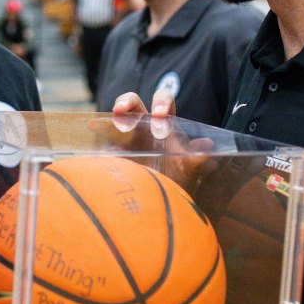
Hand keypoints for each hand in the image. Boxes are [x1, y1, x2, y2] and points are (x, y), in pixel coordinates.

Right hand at [96, 89, 213, 190]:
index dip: (161, 102)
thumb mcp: (188, 171)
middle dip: (126, 101)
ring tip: (99, 126)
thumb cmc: (178, 180)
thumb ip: (197, 160)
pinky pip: (102, 141)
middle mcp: (144, 126)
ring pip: (114, 119)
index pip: (163, 101)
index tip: (159, 116)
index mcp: (164, 123)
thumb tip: (207, 146)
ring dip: (107, 119)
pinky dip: (97, 139)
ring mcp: (126, 138)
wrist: (161, 202)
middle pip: (133, 103)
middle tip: (120, 111)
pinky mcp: (112, 152)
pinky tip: (95, 145)